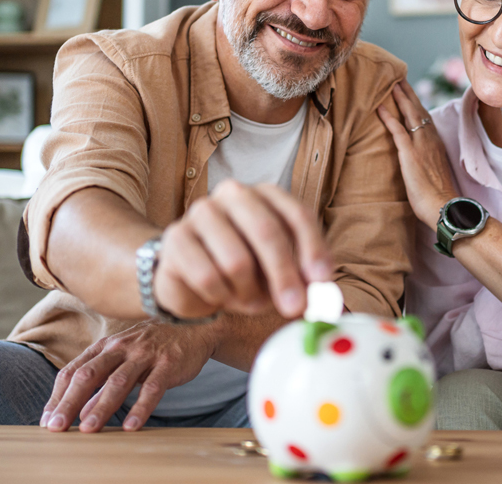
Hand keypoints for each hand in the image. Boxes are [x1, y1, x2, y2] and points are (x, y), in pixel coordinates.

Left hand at [40, 320, 212, 432]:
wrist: (194, 326)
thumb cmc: (153, 346)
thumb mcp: (123, 360)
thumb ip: (101, 383)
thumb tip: (79, 411)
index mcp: (105, 347)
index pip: (73, 371)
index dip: (58, 396)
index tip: (47, 421)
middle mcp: (121, 348)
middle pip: (88, 375)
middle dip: (69, 402)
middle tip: (56, 427)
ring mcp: (145, 354)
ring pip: (118, 382)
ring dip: (101, 407)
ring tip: (88, 430)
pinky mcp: (168, 363)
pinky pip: (152, 387)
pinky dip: (140, 407)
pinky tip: (130, 426)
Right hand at [155, 181, 333, 319]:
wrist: (190, 275)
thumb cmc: (244, 269)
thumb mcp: (279, 270)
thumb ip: (303, 278)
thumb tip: (324, 297)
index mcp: (266, 195)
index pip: (297, 215)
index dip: (313, 249)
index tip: (322, 280)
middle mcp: (233, 194)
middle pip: (266, 232)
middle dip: (284, 275)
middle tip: (294, 307)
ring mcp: (201, 213)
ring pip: (237, 261)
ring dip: (248, 292)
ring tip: (247, 298)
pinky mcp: (176, 238)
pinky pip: (207, 277)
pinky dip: (221, 296)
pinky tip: (221, 294)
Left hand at [377, 81, 460, 228]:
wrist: (444, 206)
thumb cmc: (439, 197)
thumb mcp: (434, 173)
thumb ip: (426, 162)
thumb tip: (419, 163)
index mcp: (436, 144)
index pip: (425, 117)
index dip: (416, 104)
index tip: (408, 91)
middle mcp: (430, 140)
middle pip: (417, 109)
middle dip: (407, 93)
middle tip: (398, 77)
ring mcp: (420, 145)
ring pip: (409, 114)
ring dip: (399, 97)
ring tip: (389, 82)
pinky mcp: (410, 154)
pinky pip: (397, 130)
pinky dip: (388, 117)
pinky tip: (379, 106)